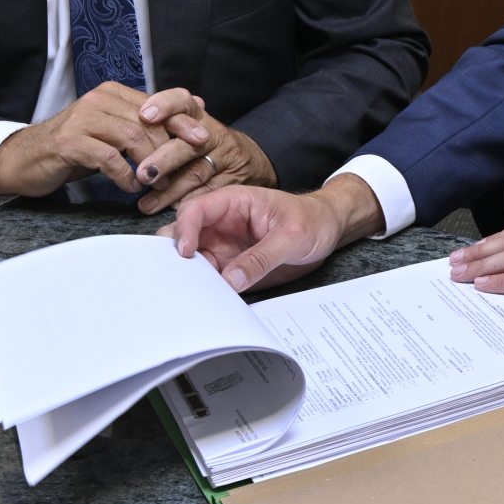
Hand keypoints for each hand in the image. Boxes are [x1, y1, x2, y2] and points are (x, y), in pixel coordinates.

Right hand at [0, 82, 187, 198]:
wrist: (25, 159)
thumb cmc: (74, 148)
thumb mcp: (112, 131)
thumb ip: (145, 123)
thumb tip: (194, 106)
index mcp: (112, 94)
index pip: (156, 104)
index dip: (181, 122)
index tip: (202, 140)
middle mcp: (98, 101)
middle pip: (147, 121)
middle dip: (169, 146)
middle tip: (181, 169)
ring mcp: (82, 119)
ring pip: (130, 137)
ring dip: (149, 163)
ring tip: (158, 181)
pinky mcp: (69, 142)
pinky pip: (108, 158)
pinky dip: (125, 175)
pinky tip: (132, 186)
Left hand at [128, 91, 276, 216]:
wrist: (248, 159)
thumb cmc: (204, 144)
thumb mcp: (188, 127)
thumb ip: (162, 124)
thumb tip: (127, 121)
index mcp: (198, 116)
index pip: (183, 101)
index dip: (165, 105)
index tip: (145, 115)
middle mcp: (213, 134)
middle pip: (188, 144)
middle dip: (164, 159)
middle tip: (143, 174)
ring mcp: (226, 158)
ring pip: (196, 173)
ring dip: (169, 190)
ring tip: (146, 204)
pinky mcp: (233, 181)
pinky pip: (208, 193)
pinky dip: (188, 202)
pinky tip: (172, 210)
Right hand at [163, 170, 383, 291]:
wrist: (328, 230)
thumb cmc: (313, 220)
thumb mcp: (292, 236)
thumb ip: (262, 257)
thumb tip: (231, 280)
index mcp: (233, 202)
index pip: (196, 210)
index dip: (185, 229)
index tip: (187, 253)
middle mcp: (221, 223)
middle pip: (183, 234)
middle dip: (175, 253)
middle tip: (179, 276)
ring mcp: (223, 245)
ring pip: (192, 260)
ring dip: (187, 275)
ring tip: (189, 293)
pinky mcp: (229, 266)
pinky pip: (209, 278)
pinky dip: (202, 288)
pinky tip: (203, 301)